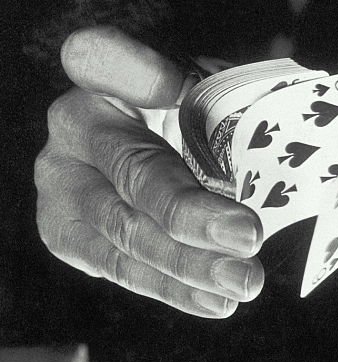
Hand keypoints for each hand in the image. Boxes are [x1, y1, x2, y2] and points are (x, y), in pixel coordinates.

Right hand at [35, 26, 263, 317]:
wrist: (172, 152)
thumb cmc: (202, 115)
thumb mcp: (215, 91)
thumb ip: (218, 99)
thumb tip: (228, 122)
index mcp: (102, 73)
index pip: (107, 60)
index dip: (141, 74)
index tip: (173, 86)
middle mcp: (73, 124)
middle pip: (133, 174)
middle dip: (192, 215)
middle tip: (250, 236)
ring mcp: (62, 184)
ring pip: (127, 235)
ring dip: (190, 266)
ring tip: (244, 283)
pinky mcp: (68, 235)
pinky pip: (124, 270)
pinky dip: (178, 290)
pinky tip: (218, 301)